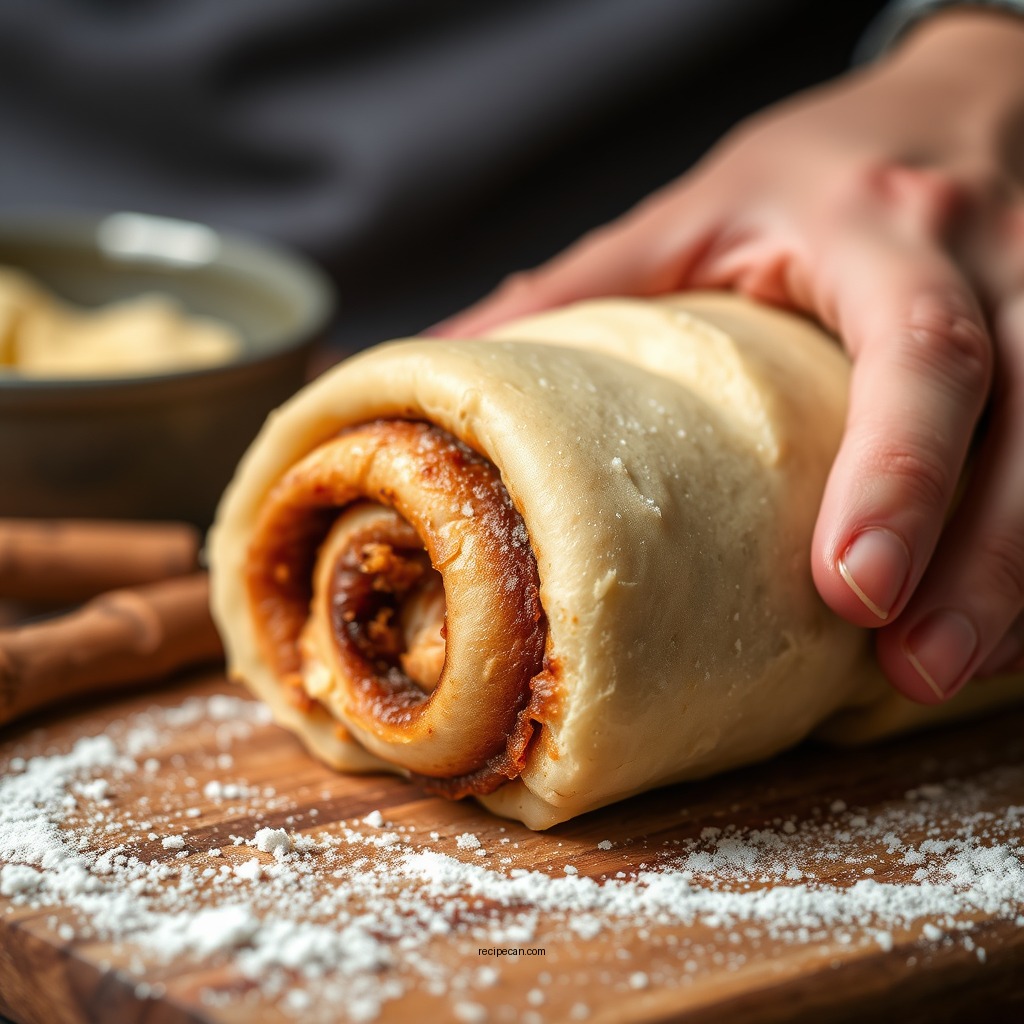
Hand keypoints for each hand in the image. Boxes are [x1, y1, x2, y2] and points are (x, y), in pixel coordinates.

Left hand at [432, 11, 1023, 704]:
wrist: (969, 95)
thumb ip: (585, 283)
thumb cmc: (817, 167)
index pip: (918, 348)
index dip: (898, 470)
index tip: (852, 587)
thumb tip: (456, 356)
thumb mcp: (696, 209)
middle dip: (984, 556)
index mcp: (878, 227)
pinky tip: (1004, 622)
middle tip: (915, 667)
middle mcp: (994, 260)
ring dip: (1023, 574)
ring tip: (953, 671)